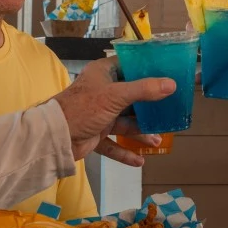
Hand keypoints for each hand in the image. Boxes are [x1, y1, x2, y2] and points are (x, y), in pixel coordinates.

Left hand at [52, 57, 174, 166]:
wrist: (55, 137)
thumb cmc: (84, 107)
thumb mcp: (116, 95)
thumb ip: (144, 90)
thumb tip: (172, 84)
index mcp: (103, 74)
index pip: (129, 66)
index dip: (147, 68)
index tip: (168, 72)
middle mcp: (103, 91)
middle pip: (131, 97)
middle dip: (149, 107)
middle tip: (170, 109)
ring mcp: (99, 114)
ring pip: (125, 122)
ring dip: (140, 132)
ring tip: (157, 141)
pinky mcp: (96, 134)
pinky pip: (114, 143)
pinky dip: (125, 152)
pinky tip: (139, 161)